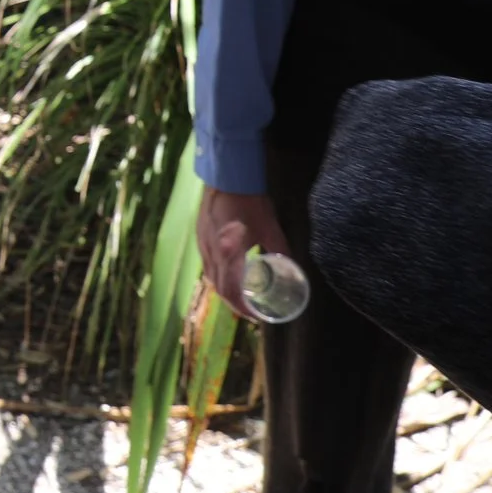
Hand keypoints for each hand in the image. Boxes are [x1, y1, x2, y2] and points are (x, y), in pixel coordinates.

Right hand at [197, 185, 289, 313]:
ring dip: (224, 291)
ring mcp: (202, 244)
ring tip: (240, 296)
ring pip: (211, 277)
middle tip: (250, 311)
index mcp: (229, 252)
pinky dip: (218, 276)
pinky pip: (207, 264)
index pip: (232, 290)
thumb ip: (280, 250)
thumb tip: (291, 268)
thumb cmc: (249, 201)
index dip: (243, 307)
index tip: (255, 315)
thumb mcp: (270, 227)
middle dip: (234, 303)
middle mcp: (212, 252)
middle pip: (219, 288)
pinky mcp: (200, 237)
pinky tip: (228, 274)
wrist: (226, 178)